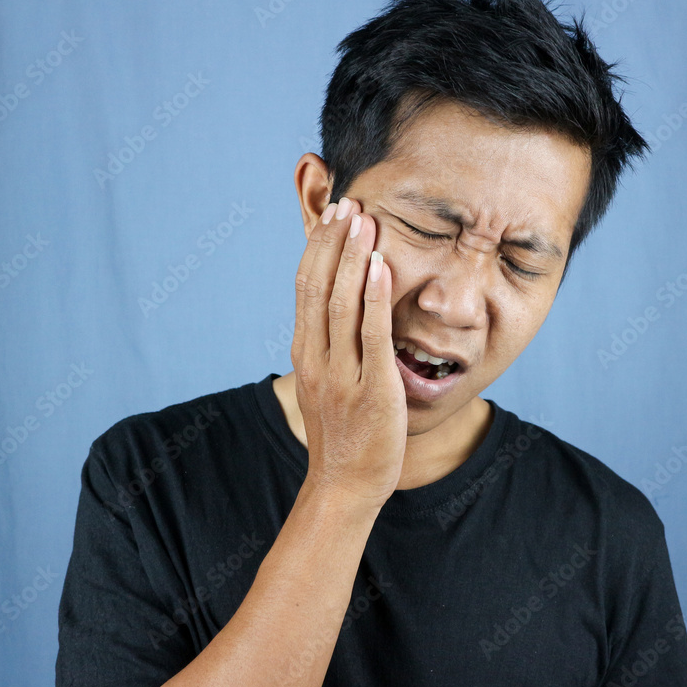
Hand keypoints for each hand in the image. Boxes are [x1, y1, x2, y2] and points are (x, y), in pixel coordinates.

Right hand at [291, 197, 406, 508]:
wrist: (344, 484)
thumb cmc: (341, 433)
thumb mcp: (324, 382)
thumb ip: (327, 345)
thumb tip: (339, 308)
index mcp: (304, 352)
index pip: (305, 287)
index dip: (320, 247)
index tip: (334, 215)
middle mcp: (316, 357)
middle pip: (319, 286)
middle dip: (335, 241)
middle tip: (351, 202)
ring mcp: (342, 373)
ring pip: (342, 303)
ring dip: (354, 257)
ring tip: (365, 219)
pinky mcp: (372, 388)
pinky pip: (372, 335)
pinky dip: (375, 297)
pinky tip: (382, 266)